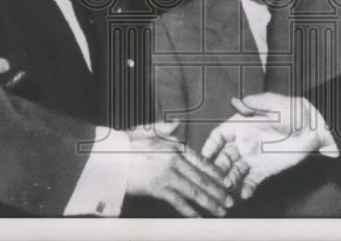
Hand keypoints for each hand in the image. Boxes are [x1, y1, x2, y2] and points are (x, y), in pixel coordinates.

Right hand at [124, 121, 240, 216]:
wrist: (110, 156)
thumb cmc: (127, 143)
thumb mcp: (148, 130)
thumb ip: (165, 129)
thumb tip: (177, 122)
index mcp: (175, 146)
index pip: (201, 161)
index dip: (215, 172)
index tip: (226, 181)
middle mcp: (175, 160)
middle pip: (201, 178)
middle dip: (218, 191)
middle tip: (230, 200)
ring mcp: (167, 175)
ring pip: (194, 191)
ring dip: (210, 202)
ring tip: (221, 211)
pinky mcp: (157, 188)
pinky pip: (178, 202)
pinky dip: (190, 211)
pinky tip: (199, 218)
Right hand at [202, 92, 326, 198]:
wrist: (312, 128)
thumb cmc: (293, 110)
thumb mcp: (275, 103)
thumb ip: (256, 103)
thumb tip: (237, 100)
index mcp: (241, 125)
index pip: (219, 136)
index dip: (210, 146)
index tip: (205, 156)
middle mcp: (243, 142)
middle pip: (223, 156)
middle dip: (217, 167)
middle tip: (216, 176)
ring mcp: (253, 157)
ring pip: (234, 170)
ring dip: (229, 178)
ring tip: (228, 186)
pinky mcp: (264, 169)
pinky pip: (252, 180)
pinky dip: (247, 188)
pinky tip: (245, 193)